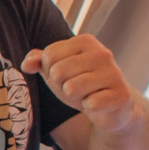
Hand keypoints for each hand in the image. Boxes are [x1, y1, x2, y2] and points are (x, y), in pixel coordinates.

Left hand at [22, 34, 139, 134]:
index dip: (50, 71)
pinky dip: (89, 108)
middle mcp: (102, 53)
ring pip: (71, 88)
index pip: (49, 55)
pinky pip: (90, 104)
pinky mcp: (121, 95)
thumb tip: (27, 64)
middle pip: (57, 72)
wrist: (111, 107)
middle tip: (77, 88)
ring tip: (87, 95)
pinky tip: (98, 104)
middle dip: (61, 86)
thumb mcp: (57, 70)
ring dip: (74, 98)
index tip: (66, 76)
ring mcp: (114, 73)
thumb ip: (39, 61)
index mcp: (85, 41)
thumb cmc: (81, 84)